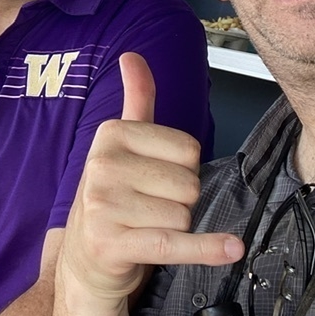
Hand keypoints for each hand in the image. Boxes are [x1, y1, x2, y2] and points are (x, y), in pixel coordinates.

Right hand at [57, 54, 242, 304]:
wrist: (84, 260)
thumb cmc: (113, 199)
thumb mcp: (121, 146)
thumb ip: (136, 99)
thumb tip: (132, 55)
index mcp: (111, 135)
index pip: (188, 148)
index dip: (182, 169)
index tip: (154, 180)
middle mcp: (102, 166)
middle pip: (188, 183)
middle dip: (181, 201)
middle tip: (151, 208)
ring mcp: (104, 205)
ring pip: (184, 215)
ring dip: (177, 228)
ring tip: (147, 228)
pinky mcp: (112, 244)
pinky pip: (175, 243)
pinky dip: (207, 249)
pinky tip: (230, 248)